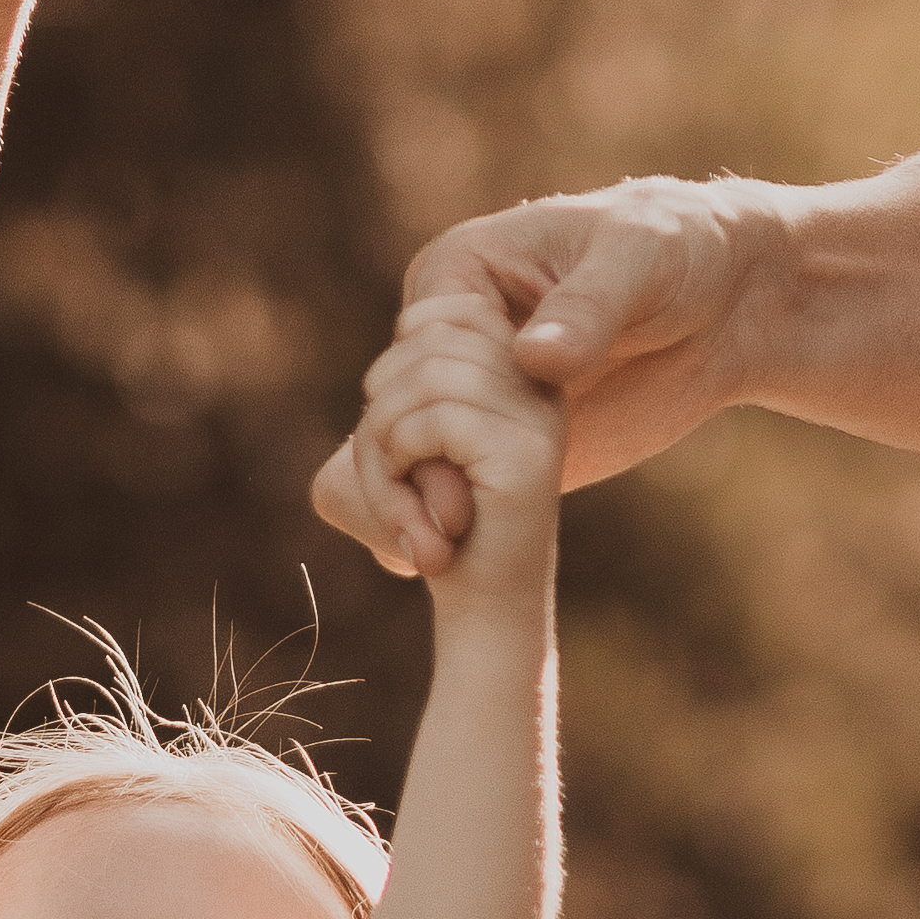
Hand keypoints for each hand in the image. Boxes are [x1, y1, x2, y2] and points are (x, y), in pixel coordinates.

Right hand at [313, 175, 784, 576]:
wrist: (724, 303)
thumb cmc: (676, 250)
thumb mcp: (637, 262)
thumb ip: (588, 307)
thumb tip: (534, 358)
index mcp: (459, 272)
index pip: (410, 348)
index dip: (423, 410)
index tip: (453, 466)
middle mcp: (449, 335)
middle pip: (393, 408)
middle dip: (406, 468)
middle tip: (447, 524)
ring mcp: (473, 394)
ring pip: (405, 455)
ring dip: (410, 506)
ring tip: (434, 557)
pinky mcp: (500, 442)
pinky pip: (446, 485)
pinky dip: (436, 523)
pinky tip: (443, 562)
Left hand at [349, 291, 569, 611]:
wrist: (488, 610)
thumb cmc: (442, 525)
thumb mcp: (419, 436)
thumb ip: (414, 369)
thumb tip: (409, 322)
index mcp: (525, 370)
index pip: (446, 308)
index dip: (396, 356)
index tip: (396, 429)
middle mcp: (541, 383)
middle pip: (426, 338)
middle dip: (378, 409)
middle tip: (386, 480)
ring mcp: (539, 414)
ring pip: (421, 378)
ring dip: (380, 446)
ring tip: (397, 504)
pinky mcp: (526, 453)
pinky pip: (430, 418)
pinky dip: (396, 463)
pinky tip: (414, 514)